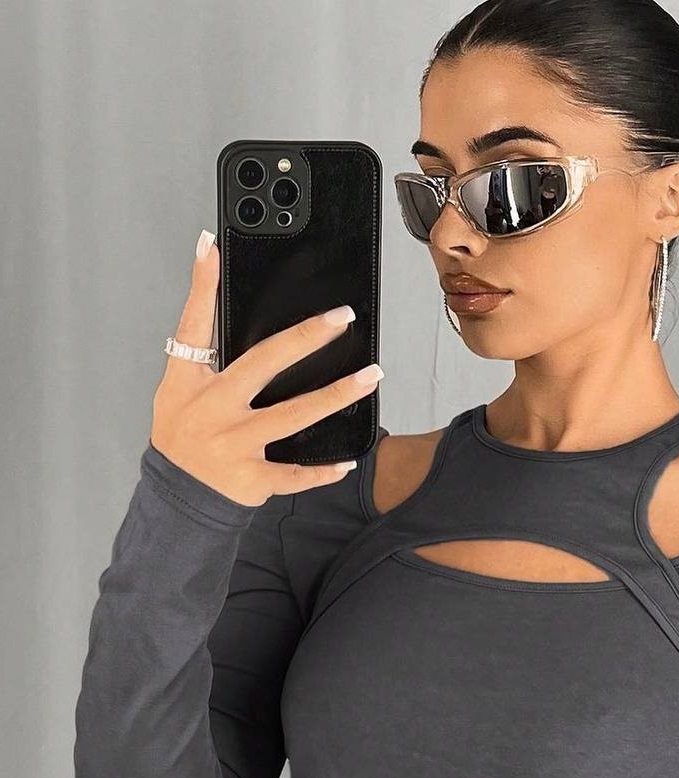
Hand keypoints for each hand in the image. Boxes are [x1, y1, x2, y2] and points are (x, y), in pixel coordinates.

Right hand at [149, 229, 383, 507]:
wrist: (177, 497)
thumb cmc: (183, 437)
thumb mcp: (179, 392)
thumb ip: (204, 358)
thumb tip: (226, 310)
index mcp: (190, 383)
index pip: (194, 325)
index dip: (201, 285)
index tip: (211, 247)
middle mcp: (213, 410)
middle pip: (264, 363)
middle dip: (306, 337)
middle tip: (341, 318)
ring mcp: (234, 444)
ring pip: (293, 415)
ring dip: (336, 395)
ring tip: (369, 377)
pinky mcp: (252, 478)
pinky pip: (295, 473)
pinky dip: (323, 469)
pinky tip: (348, 459)